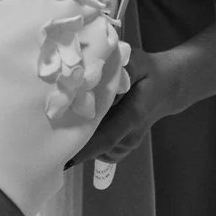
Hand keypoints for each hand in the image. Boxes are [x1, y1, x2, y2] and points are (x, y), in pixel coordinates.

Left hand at [72, 48, 186, 167]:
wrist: (168, 88)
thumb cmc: (149, 73)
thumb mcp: (138, 62)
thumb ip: (122, 69)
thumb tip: (99, 75)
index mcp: (132, 116)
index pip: (105, 138)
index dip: (82, 148)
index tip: (60, 152)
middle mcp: (129, 136)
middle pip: (96, 147)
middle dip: (72, 142)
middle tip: (47, 134)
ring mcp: (127, 144)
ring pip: (96, 149)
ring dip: (79, 140)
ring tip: (63, 122)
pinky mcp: (122, 147)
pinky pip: (101, 150)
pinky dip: (89, 142)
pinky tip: (82, 123)